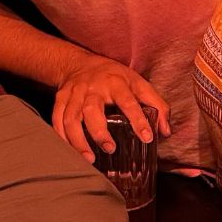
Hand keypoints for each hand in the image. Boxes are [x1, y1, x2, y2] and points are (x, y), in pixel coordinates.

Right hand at [51, 53, 170, 161]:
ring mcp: (74, 93)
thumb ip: (156, 105)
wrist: (80, 63)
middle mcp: (93, 87)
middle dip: (99, 131)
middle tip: (110, 149)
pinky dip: (62, 137)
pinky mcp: (60, 99)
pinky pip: (57, 120)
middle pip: (91, 110)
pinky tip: (71, 151)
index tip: (146, 137)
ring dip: (78, 140)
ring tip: (89, 158)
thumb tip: (165, 131)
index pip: (128, 101)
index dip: (138, 120)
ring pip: (71, 117)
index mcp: (115, 82)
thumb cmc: (113, 77)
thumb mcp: (138, 83)